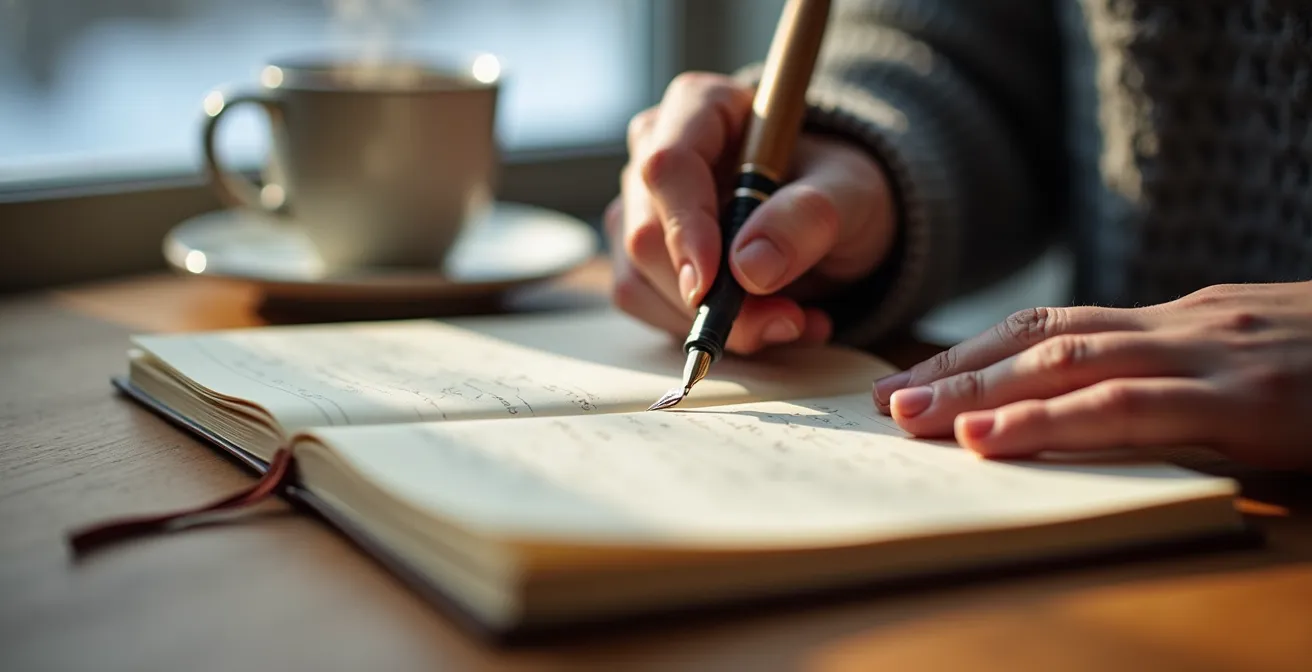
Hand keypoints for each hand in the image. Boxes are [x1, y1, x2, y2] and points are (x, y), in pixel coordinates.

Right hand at [606, 72, 896, 354]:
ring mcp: (643, 207)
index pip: (668, 165)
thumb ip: (807, 219)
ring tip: (793, 321)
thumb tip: (748, 267)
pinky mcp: (642, 259)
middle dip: (712, 297)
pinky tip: (766, 325)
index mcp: (701, 108)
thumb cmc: (839, 188)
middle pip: (646, 234)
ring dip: (715, 322)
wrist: (839, 219)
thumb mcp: (850, 194)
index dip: (685, 228)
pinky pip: (650, 309)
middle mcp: (656, 152)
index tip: (712, 285)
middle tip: (788, 321)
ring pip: (640, 280)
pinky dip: (706, 331)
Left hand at [874, 282, 1311, 469]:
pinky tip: (994, 437)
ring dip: (982, 390)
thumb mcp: (1249, 370)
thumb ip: (1174, 390)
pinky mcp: (1248, 397)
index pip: (1056, 328)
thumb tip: (1092, 422)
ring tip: (914, 419)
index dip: (977, 350)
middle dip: (957, 367)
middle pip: (1044, 339)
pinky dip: (1053, 422)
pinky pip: (1132, 408)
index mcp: (1179, 323)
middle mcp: (1184, 327)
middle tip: (884, 403)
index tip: (915, 378)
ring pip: (1073, 363)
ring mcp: (1214, 355)